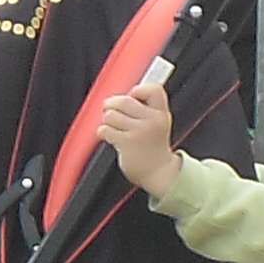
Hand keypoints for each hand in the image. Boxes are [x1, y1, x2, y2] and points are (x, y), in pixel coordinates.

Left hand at [97, 79, 181, 193]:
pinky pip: (105, 129)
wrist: (158, 173)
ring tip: (113, 127)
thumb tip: (121, 96)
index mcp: (161, 113)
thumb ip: (145, 108)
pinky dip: (102, 132)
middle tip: (110, 110)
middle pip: (124, 101)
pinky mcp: (126, 143)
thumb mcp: (158, 123)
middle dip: (112, 104)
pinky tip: (109, 137)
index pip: (153, 89)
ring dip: (107, 120)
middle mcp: (152, 121)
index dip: (138, 90)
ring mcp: (139, 132)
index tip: (132, 98)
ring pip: (111, 115)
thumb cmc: (153, 147)